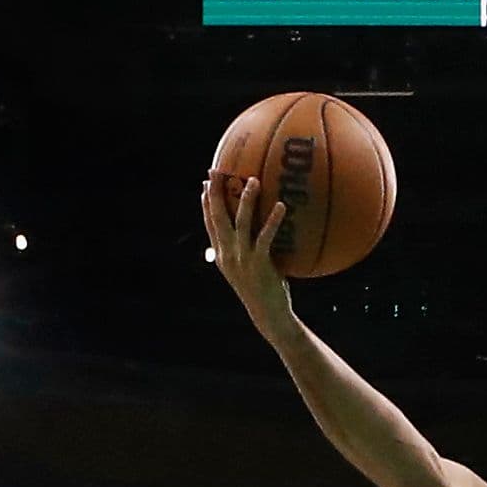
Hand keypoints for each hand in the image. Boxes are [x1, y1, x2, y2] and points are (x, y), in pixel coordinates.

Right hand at [200, 169, 296, 335]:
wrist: (268, 315)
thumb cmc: (262, 292)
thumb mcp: (249, 270)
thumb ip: (246, 252)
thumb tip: (255, 232)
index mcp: (222, 256)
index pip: (210, 224)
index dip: (206, 204)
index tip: (205, 184)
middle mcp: (227, 255)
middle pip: (217, 218)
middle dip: (215, 192)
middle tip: (216, 171)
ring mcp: (241, 259)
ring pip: (241, 222)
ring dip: (246, 199)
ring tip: (254, 180)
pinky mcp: (258, 263)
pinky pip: (265, 236)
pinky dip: (273, 220)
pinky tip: (281, 206)